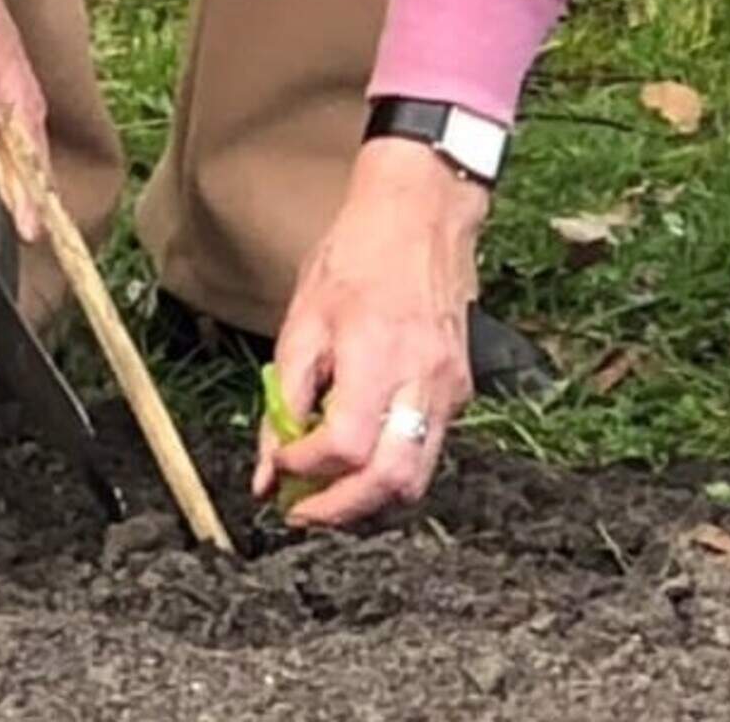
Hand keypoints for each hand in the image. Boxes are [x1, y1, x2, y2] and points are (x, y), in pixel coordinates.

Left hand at [254, 138, 487, 528]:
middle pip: (392, 481)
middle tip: (301, 512)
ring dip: (368, 498)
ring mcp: (451, 390)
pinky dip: (389, 466)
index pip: (345, 447)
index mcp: (376, 357)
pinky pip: (427, 448)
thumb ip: (283, 397)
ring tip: (323, 490)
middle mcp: (424, 381)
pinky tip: (356, 454)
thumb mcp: (300, 321)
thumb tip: (268, 466)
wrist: (419, 218)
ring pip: (416, 475)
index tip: (278, 475)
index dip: (306, 472)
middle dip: (342, 511)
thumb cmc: (354, 259)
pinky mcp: (461, 392)